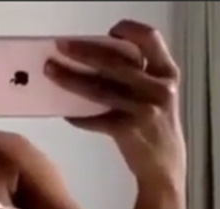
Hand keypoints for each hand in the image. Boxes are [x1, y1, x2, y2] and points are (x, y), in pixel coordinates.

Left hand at [45, 20, 185, 185]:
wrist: (164, 167)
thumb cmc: (155, 127)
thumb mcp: (157, 96)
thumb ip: (138, 77)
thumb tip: (96, 62)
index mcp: (167, 73)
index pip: (150, 39)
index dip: (129, 30)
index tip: (108, 31)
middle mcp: (158, 87)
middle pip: (115, 61)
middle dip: (84, 51)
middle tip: (61, 47)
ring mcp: (144, 109)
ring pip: (100, 89)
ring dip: (71, 79)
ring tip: (51, 72)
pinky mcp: (128, 130)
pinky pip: (96, 120)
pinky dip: (78, 117)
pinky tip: (64, 113)